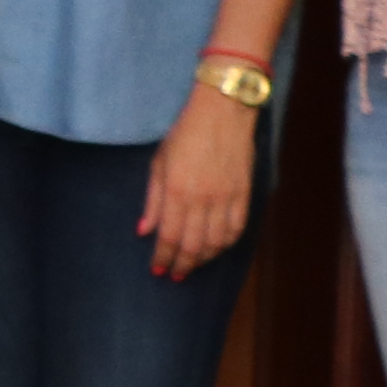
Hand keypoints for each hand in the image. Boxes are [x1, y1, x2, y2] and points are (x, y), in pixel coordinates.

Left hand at [142, 87, 258, 277]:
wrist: (223, 112)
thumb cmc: (184, 133)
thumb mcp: (158, 162)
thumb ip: (152, 199)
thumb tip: (143, 230)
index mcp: (176, 191)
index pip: (168, 236)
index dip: (162, 258)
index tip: (158, 271)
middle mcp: (202, 200)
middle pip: (192, 245)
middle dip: (182, 264)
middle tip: (175, 275)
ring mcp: (226, 198)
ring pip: (216, 242)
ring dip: (203, 258)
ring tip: (193, 265)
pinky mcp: (244, 194)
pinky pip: (237, 228)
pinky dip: (226, 244)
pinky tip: (217, 249)